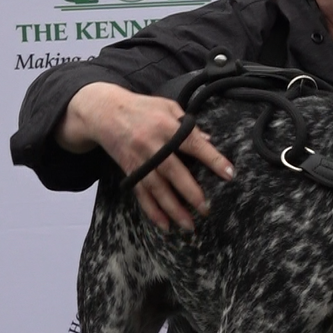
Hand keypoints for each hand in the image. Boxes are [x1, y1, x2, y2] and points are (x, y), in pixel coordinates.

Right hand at [55, 82, 234, 230]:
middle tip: (206, 209)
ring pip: (157, 189)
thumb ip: (188, 124)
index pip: (193, 143)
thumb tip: (209, 140)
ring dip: (173, 209)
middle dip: (190, 193)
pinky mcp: (129, 171)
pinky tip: (164, 225)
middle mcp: (152, 145)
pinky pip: (141, 194)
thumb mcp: (168, 107)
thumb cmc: (142, 107)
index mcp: (166, 126)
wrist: (104, 112)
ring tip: (189, 225)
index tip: (229, 173)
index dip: (212, 159)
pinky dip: (152, 211)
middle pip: (173, 172)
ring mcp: (139, 160)